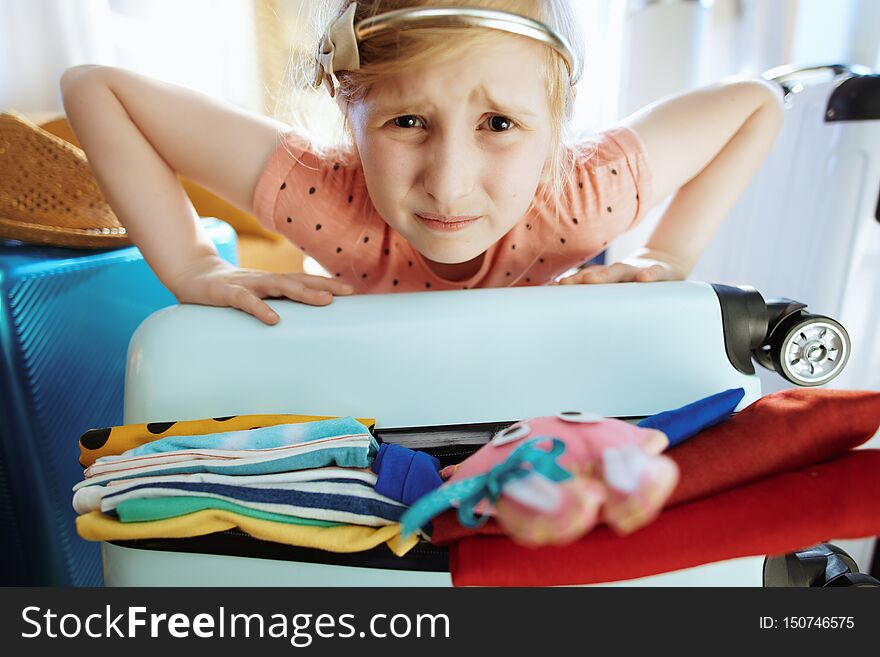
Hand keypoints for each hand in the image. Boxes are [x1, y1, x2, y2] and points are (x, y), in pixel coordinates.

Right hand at [169, 255, 353, 324]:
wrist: (190, 275)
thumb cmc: (227, 290)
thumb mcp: (254, 297)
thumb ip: (274, 304)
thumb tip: (298, 324)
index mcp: (271, 282)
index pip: (303, 280)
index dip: (327, 283)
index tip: (352, 291)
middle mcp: (263, 280)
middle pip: (298, 280)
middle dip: (324, 284)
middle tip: (348, 292)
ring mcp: (246, 284)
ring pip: (278, 286)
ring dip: (303, 292)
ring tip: (324, 301)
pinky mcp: (225, 292)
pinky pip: (245, 301)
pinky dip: (260, 309)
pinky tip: (274, 319)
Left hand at [552, 248, 688, 284]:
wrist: (667, 266)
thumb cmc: (635, 285)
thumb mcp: (618, 289)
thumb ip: (596, 295)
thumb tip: (566, 300)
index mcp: (608, 278)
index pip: (585, 279)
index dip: (569, 284)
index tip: (550, 290)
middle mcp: (620, 272)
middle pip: (599, 274)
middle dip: (580, 279)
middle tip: (565, 285)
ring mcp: (640, 270)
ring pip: (621, 271)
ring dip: (606, 275)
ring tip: (591, 280)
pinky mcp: (662, 272)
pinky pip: (656, 272)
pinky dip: (650, 274)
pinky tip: (644, 278)